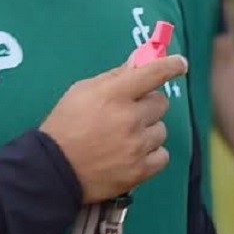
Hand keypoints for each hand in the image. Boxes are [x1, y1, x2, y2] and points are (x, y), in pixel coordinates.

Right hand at [39, 55, 187, 202]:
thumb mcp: (82, 91)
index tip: (180, 64)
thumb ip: (114, 77)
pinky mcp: (140, 170)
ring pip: (161, 130)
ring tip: (124, 138)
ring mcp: (137, 146)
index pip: (153, 73)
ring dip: (147, 131)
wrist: (53, 169)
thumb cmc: (65, 124)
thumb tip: (139, 62)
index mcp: (114, 94)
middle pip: (160, 103)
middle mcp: (130, 118)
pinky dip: (150, 154)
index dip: (170, 65)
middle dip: (147, 105)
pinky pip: (162, 155)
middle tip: (130, 112)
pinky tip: (132, 155)